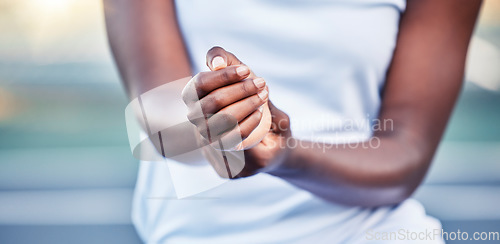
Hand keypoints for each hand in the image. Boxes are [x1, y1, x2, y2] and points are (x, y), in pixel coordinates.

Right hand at [182, 47, 291, 177]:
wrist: (280, 146)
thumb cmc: (261, 110)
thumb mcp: (250, 83)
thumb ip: (232, 64)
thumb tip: (217, 61)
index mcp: (197, 104)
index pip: (197, 86)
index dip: (220, 76)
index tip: (246, 69)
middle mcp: (197, 128)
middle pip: (210, 103)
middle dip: (239, 89)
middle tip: (261, 83)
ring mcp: (209, 150)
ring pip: (220, 121)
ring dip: (246, 104)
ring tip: (263, 96)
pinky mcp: (224, 168)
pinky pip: (232, 141)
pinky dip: (249, 123)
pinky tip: (260, 115)